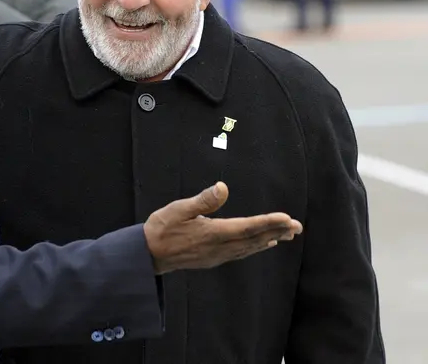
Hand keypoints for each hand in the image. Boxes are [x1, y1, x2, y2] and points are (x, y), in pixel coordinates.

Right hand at [145, 182, 302, 273]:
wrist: (149, 254)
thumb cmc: (162, 228)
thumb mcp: (178, 209)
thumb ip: (202, 200)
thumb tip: (223, 187)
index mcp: (213, 233)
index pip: (247, 227)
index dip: (269, 222)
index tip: (287, 219)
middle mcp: (220, 247)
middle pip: (254, 239)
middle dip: (276, 231)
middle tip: (298, 227)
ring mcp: (217, 255)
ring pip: (249, 248)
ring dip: (268, 240)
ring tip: (286, 235)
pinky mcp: (213, 259)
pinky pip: (240, 253)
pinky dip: (255, 248)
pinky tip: (261, 245)